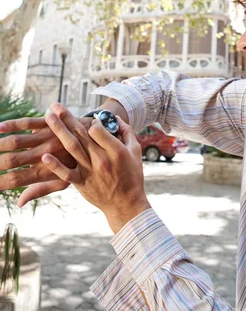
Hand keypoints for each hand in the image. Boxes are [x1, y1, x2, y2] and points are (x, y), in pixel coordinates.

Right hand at [0, 115, 93, 206]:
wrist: (96, 138)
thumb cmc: (79, 163)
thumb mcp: (63, 181)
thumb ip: (40, 190)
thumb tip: (19, 202)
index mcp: (47, 171)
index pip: (16, 180)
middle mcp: (45, 154)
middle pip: (11, 161)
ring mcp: (47, 138)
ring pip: (16, 141)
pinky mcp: (49, 123)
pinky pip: (28, 123)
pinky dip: (11, 124)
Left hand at [41, 103, 150, 232]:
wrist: (126, 204)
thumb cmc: (132, 176)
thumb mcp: (135, 151)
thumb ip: (126, 132)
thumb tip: (116, 118)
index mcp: (115, 150)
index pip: (98, 130)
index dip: (93, 122)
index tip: (92, 121)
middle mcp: (101, 159)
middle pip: (81, 134)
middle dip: (67, 118)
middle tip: (54, 106)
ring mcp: (89, 171)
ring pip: (71, 147)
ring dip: (58, 131)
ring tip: (48, 118)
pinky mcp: (81, 183)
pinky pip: (66, 174)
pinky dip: (55, 166)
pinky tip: (45, 156)